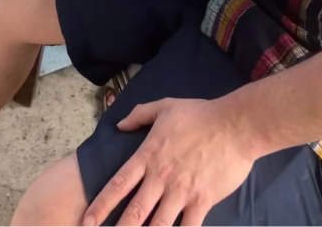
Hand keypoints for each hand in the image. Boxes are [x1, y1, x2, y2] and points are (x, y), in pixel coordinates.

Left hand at [83, 97, 253, 226]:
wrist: (234, 125)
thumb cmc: (200, 114)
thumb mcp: (165, 106)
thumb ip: (140, 114)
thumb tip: (120, 124)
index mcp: (149, 155)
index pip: (118, 184)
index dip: (101, 205)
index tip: (86, 220)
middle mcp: (161, 177)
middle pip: (134, 212)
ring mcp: (181, 191)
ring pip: (158, 225)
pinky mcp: (202, 201)